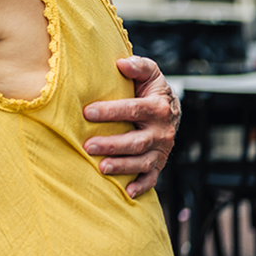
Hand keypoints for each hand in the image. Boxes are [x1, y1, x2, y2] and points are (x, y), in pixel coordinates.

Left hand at [82, 56, 179, 197]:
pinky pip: (152, 177)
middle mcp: (162, 131)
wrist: (169, 108)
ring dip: (121, 166)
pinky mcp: (159, 163)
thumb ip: (138, 66)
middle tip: (87, 145)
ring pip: (142, 161)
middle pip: (136, 141)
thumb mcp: (149, 73)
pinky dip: (141, 186)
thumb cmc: (150, 89)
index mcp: (158, 108)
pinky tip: (125, 192)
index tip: (87, 112)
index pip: (133, 109)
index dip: (111, 111)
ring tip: (100, 167)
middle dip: (111, 145)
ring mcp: (161, 150)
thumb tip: (121, 63)